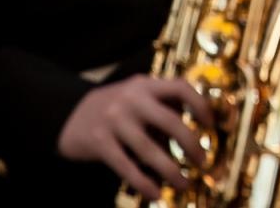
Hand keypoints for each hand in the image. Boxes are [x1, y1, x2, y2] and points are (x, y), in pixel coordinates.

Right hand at [56, 75, 214, 200]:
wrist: (68, 115)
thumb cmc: (116, 108)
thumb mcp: (138, 96)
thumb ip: (162, 107)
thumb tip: (191, 136)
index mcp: (145, 85)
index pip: (180, 88)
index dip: (200, 105)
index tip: (211, 124)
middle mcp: (131, 99)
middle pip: (169, 121)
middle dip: (191, 144)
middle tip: (203, 161)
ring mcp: (114, 120)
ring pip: (149, 149)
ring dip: (170, 170)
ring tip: (184, 183)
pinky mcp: (99, 143)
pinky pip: (126, 166)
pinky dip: (143, 182)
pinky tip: (155, 193)